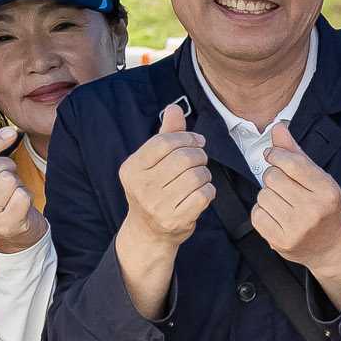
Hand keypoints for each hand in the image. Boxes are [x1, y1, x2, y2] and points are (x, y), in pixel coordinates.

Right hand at [0, 128, 47, 253]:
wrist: (16, 237)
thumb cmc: (0, 200)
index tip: (10, 132)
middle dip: (6, 165)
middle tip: (10, 174)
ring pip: (7, 181)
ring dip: (17, 182)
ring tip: (14, 191)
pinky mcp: (7, 226)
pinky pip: (22, 196)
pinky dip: (26, 195)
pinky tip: (21, 204)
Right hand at [119, 104, 211, 246]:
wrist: (149, 231)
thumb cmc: (153, 190)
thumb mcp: (152, 163)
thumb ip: (165, 135)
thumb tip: (174, 108)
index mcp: (132, 168)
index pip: (165, 142)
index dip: (187, 137)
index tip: (197, 140)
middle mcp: (141, 187)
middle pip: (184, 158)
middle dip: (198, 155)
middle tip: (200, 160)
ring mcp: (158, 205)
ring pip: (197, 175)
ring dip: (205, 173)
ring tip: (199, 178)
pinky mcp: (176, 219)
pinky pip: (204, 194)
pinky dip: (208, 190)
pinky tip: (201, 193)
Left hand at [256, 121, 340, 280]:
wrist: (333, 247)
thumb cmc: (324, 207)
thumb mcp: (318, 178)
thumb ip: (295, 153)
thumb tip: (277, 127)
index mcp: (327, 190)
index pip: (291, 163)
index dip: (276, 155)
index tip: (273, 156)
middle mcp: (314, 209)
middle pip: (272, 177)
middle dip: (273, 177)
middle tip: (283, 185)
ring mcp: (297, 227)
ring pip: (263, 195)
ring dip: (267, 196)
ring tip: (282, 203)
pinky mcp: (282, 241)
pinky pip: (257, 215)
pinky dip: (262, 212)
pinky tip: (275, 215)